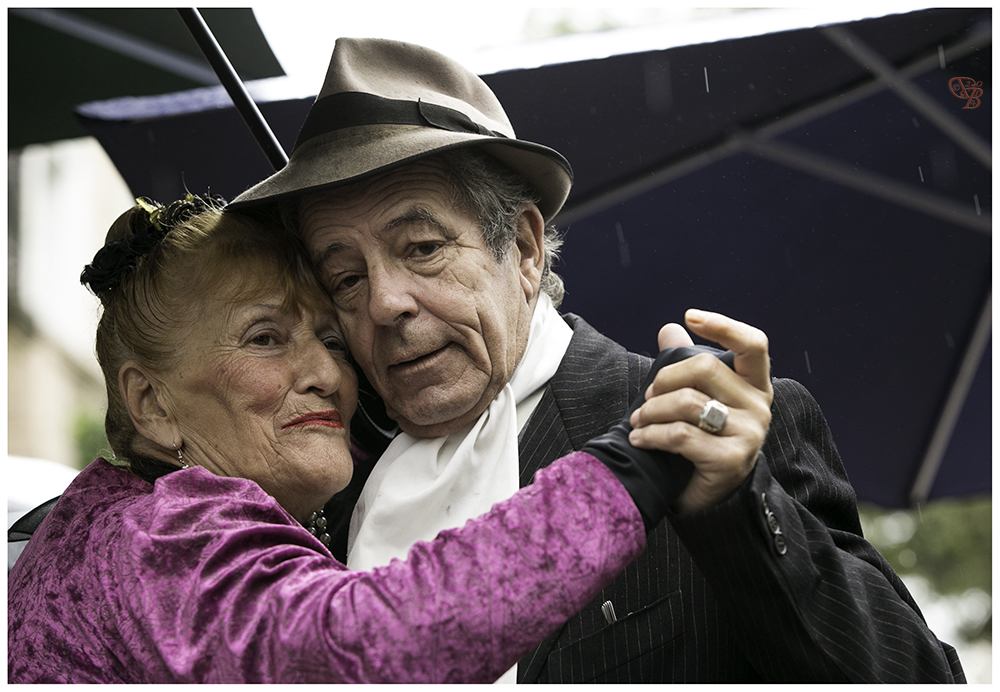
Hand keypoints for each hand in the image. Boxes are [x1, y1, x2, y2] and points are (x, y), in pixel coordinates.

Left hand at [628, 310, 772, 514]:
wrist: (710, 500)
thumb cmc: (702, 442)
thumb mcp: (697, 399)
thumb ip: (686, 363)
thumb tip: (669, 328)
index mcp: (755, 386)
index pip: (753, 344)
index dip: (723, 326)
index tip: (690, 316)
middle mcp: (760, 407)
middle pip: (705, 368)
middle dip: (663, 380)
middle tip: (646, 398)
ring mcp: (750, 434)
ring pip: (687, 402)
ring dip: (651, 410)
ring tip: (638, 420)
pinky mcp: (731, 460)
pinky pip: (680, 435)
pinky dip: (651, 434)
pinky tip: (639, 438)